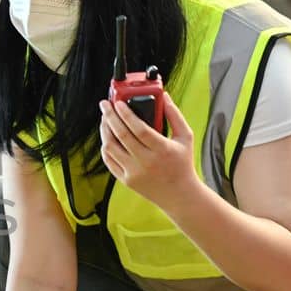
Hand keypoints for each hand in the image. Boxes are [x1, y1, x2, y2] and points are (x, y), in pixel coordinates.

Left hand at [99, 94, 201, 212]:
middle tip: (105, 105)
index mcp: (162, 150)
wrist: (179, 195)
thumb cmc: (182, 163)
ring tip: (105, 119)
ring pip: (111, 148)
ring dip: (105, 131)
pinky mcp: (126, 181)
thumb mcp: (185, 137)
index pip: (139, 129)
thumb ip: (174, 115)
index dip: (126, 114)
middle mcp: (146, 162)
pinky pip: (109, 161)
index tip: (118, 102)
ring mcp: (134, 173)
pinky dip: (106, 146)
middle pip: (121, 136)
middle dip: (110, 117)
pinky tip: (107, 137)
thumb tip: (163, 96)